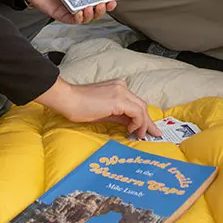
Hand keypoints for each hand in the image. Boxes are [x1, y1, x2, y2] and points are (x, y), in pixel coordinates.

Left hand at [15, 0, 116, 24]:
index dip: (109, 1)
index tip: (113, 0)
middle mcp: (80, 0)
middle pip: (96, 10)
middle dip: (102, 10)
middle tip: (102, 5)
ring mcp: (71, 9)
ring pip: (86, 18)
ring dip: (91, 15)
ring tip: (90, 8)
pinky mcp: (62, 15)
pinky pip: (73, 21)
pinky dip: (78, 19)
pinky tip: (79, 13)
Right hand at [36, 77, 160, 137]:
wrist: (68, 99)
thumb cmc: (79, 106)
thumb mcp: (104, 111)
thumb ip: (118, 115)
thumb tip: (129, 125)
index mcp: (118, 87)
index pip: (136, 103)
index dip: (143, 117)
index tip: (147, 130)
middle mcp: (122, 87)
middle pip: (142, 105)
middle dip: (148, 121)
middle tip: (154, 134)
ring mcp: (121, 91)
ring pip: (142, 108)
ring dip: (144, 124)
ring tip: (141, 135)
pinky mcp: (118, 99)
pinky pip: (136, 112)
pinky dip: (137, 122)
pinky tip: (131, 130)